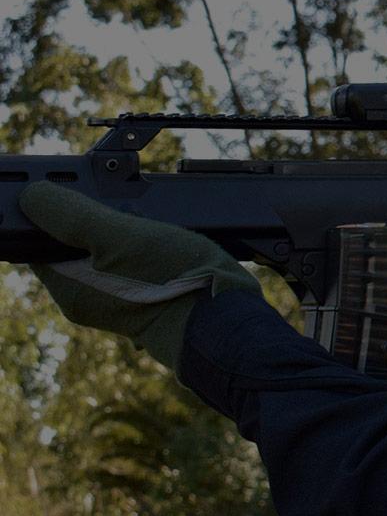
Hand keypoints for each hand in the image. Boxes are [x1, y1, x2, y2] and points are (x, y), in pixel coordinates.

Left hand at [18, 182, 257, 371]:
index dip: (54, 212)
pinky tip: (164, 240)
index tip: (82, 198)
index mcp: (67, 286)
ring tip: (149, 225)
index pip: (40, 239)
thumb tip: (32, 196)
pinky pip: (133, 261)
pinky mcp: (146, 296)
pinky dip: (144, 244)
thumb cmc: (172, 281)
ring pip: (106, 249)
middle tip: (124, 210)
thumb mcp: (118, 237)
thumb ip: (71, 215)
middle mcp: (87, 296)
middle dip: (94, 218)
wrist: (226, 319)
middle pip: (73, 242)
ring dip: (124, 230)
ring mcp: (117, 298)